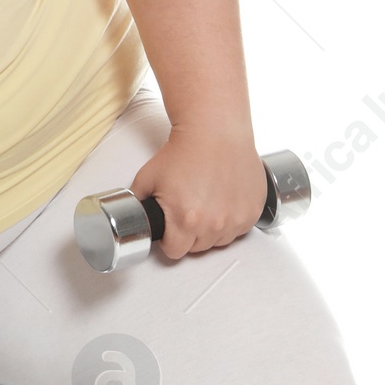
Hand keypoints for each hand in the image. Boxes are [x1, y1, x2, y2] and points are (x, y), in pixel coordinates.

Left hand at [126, 124, 267, 261]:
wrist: (215, 132)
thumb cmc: (184, 151)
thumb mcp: (147, 178)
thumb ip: (137, 203)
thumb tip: (132, 216)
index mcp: (185, 220)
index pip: (175, 252)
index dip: (169, 240)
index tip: (171, 228)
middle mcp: (214, 224)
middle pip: (197, 248)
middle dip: (190, 234)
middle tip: (188, 209)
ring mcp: (236, 218)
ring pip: (220, 240)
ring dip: (212, 229)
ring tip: (206, 202)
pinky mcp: (252, 210)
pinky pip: (239, 228)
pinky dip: (232, 219)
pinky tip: (223, 200)